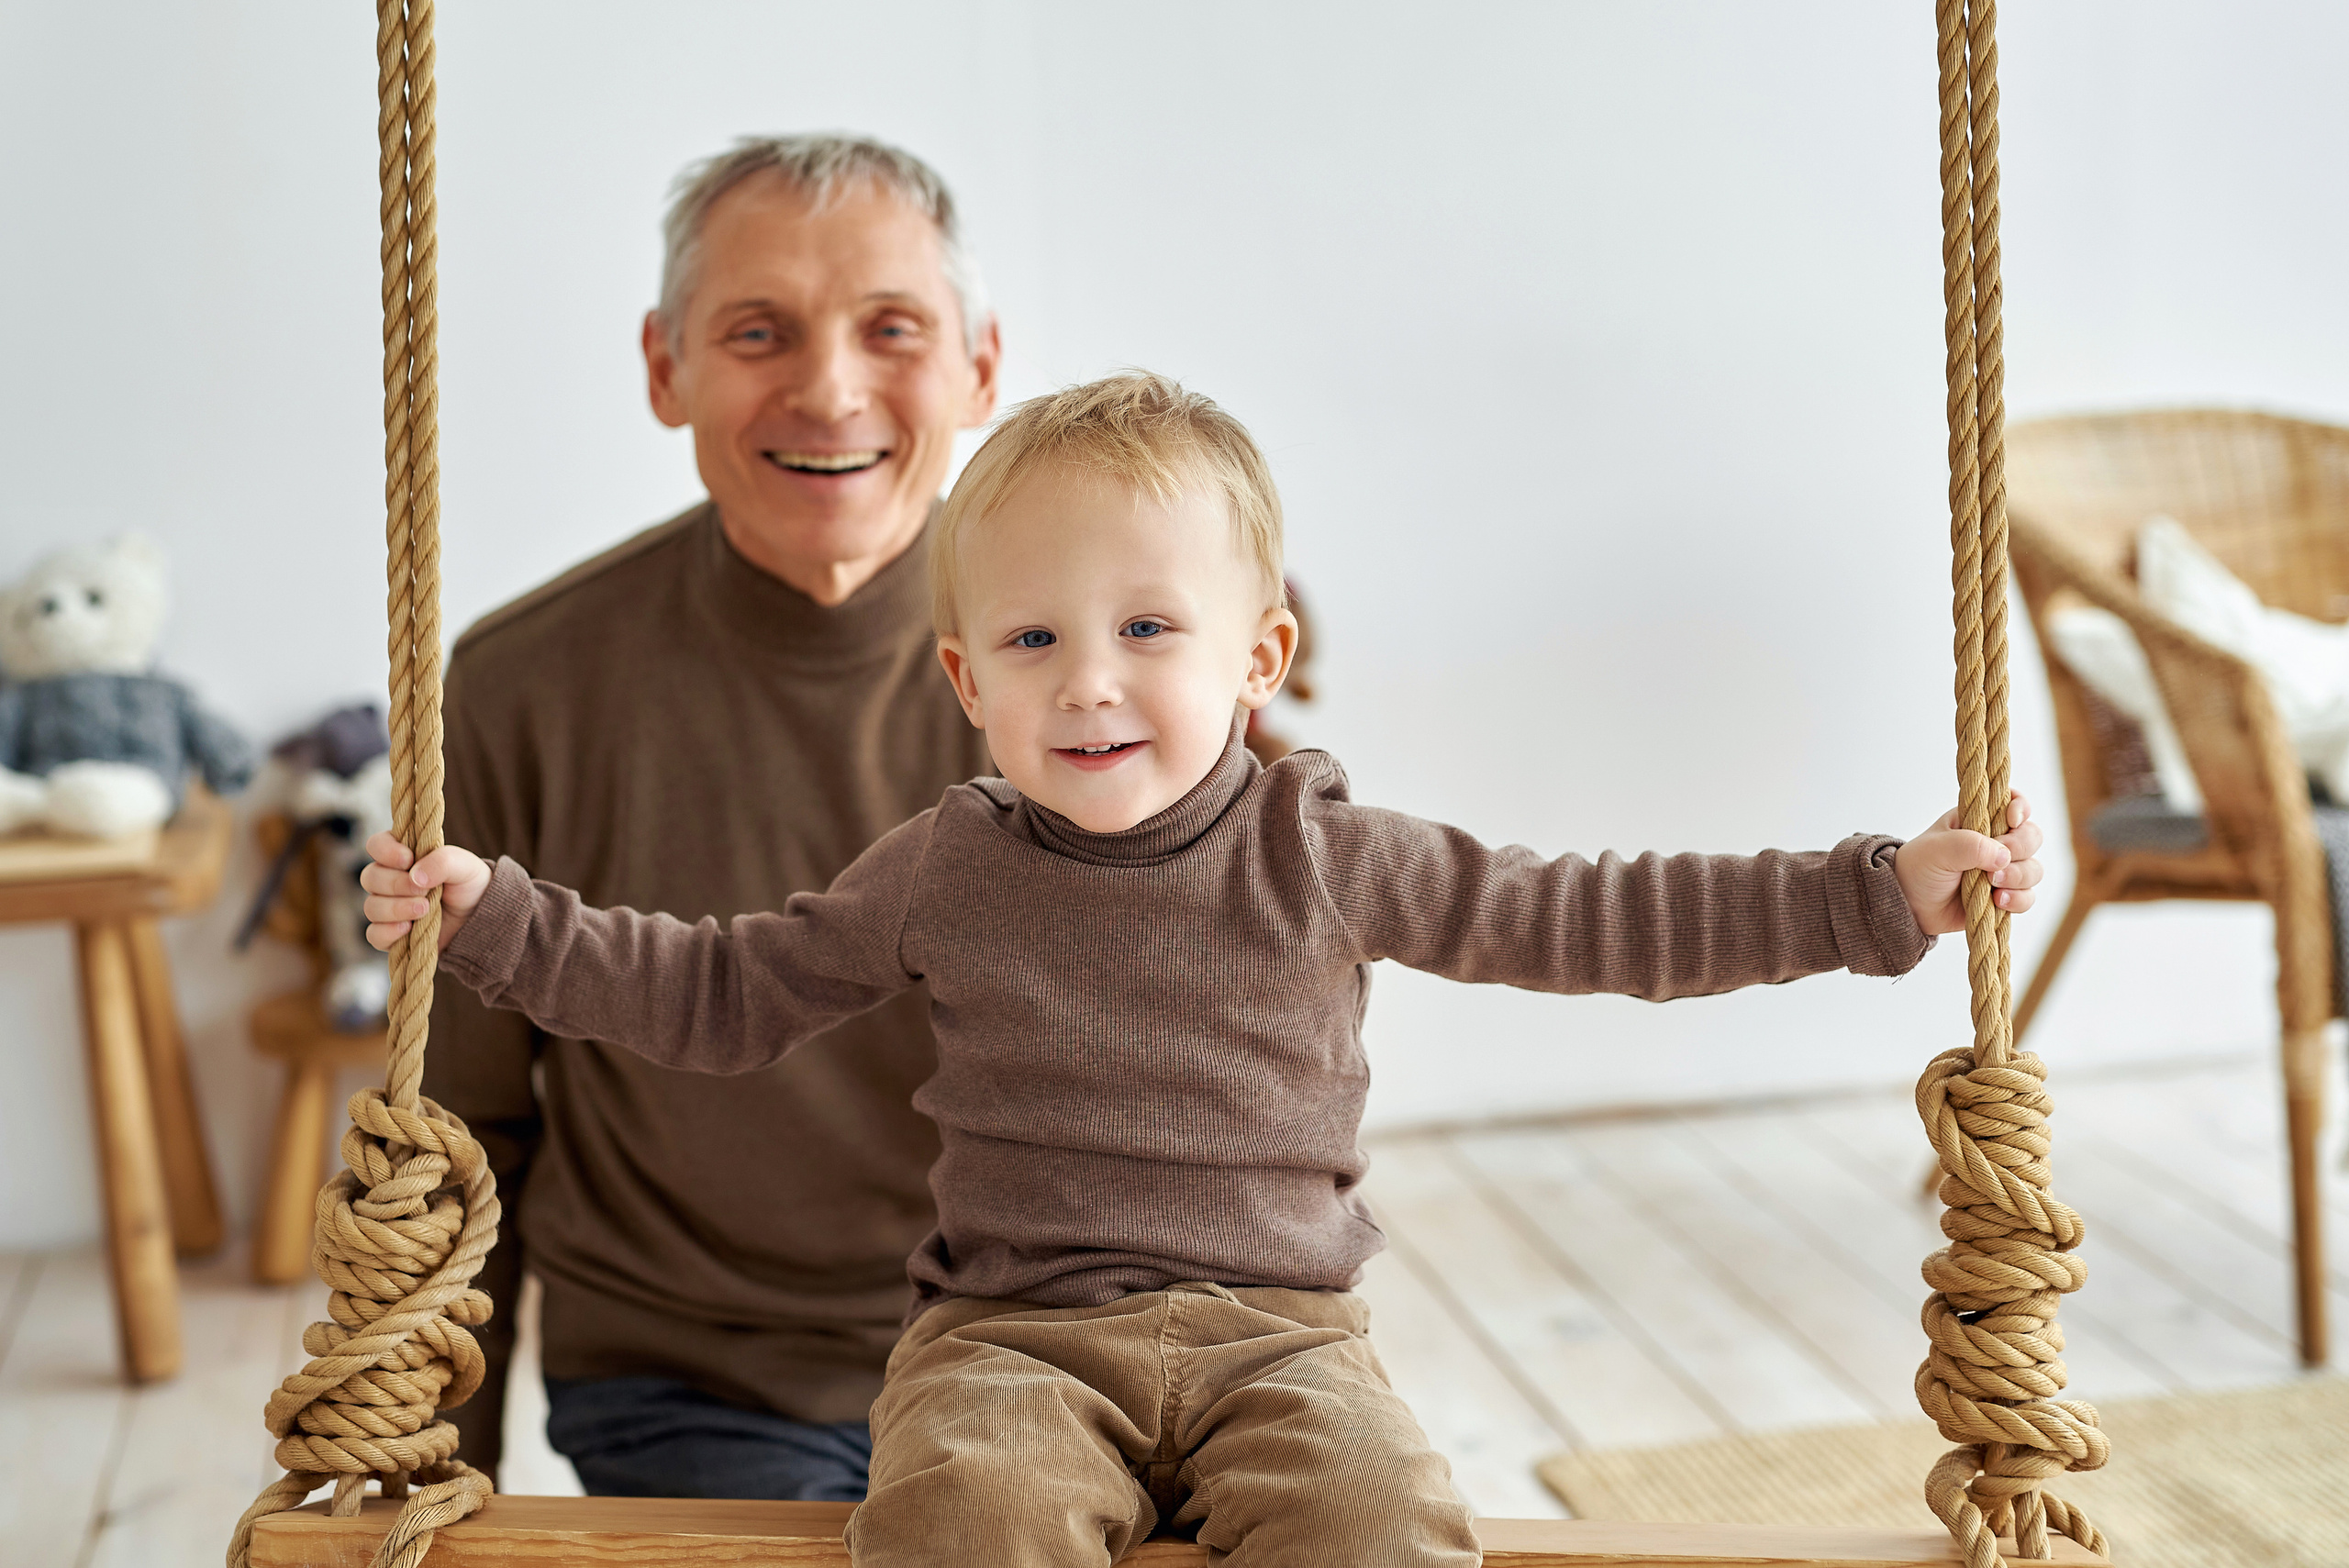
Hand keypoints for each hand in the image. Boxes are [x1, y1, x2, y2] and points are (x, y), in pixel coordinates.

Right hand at [362, 831, 490, 952]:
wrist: (479, 917)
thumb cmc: (469, 884)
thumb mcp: (464, 866)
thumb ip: (441, 862)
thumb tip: (415, 876)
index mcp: (403, 855)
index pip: (376, 845)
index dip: (385, 850)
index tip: (407, 859)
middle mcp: (390, 879)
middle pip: (370, 878)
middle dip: (396, 884)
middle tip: (424, 891)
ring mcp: (388, 907)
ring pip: (371, 907)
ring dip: (396, 908)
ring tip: (425, 909)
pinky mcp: (391, 933)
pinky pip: (374, 935)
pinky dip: (388, 932)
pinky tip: (408, 929)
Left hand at [1893, 792, 2044, 936]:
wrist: (1908, 905)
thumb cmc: (1918, 868)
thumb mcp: (1937, 849)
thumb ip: (1969, 845)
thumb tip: (2004, 855)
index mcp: (1979, 820)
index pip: (2013, 802)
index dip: (2020, 807)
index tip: (2011, 820)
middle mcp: (1995, 842)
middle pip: (2032, 836)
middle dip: (2020, 849)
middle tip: (1995, 864)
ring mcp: (2001, 869)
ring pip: (2034, 869)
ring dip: (2020, 877)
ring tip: (1993, 886)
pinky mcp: (2003, 895)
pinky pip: (2027, 896)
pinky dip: (2019, 899)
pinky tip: (1997, 901)